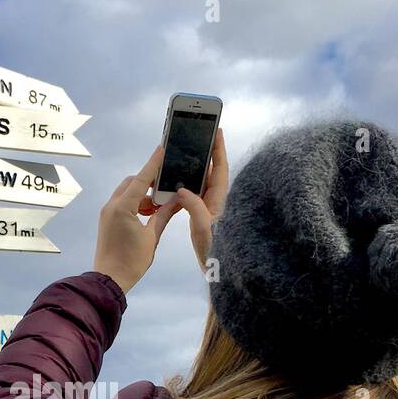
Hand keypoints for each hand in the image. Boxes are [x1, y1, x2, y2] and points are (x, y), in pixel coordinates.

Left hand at [93, 144, 182, 293]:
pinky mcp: (106, 219)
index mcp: (123, 208)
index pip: (141, 179)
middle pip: (131, 183)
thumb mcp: (152, 237)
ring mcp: (107, 212)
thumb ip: (164, 214)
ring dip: (143, 195)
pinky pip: (122, 203)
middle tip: (166, 189)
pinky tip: (149, 214)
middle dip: (148, 183)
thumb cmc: (131, 262)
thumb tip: (177, 199)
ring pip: (127, 193)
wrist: (109, 279)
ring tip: (159, 207)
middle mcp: (111, 206)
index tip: (162, 149)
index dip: (153, 164)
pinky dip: (135, 203)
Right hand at [148, 128, 228, 273]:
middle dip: (206, 151)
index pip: (220, 167)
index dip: (218, 148)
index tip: (216, 130)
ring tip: (186, 152)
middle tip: (199, 135)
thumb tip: (182, 190)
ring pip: (202, 180)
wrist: (218, 268)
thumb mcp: (203, 227)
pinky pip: (194, 193)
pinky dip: (187, 184)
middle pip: (211, 169)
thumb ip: (193, 206)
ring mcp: (210, 206)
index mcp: (219, 199)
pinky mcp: (203, 214)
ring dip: (194, 167)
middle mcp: (216, 199)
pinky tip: (177, 180)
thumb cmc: (215, 249)